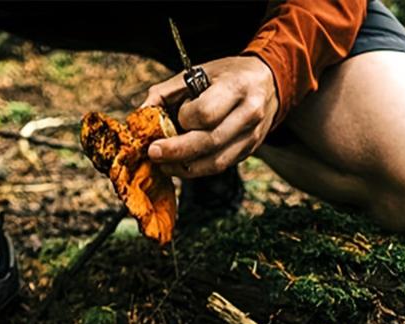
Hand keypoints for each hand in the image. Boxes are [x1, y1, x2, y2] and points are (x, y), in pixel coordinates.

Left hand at [142, 56, 278, 178]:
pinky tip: (180, 165)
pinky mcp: (248, 151)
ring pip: (214, 163)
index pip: (205, 113)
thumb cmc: (225, 76)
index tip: (176, 117)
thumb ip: (165, 94)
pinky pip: (218, 167)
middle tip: (153, 154)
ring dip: (184, 167)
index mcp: (236, 87)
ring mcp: (251, 136)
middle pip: (208, 143)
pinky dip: (196, 170)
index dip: (185, 119)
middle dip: (176, 151)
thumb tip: (138, 117)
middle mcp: (249, 113)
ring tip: (164, 164)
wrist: (267, 82)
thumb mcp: (197, 73)